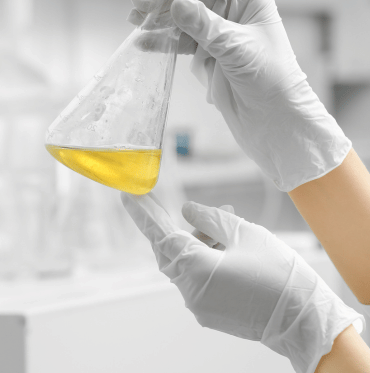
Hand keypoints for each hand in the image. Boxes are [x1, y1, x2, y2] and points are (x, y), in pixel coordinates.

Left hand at [121, 192, 363, 372]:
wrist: (304, 320)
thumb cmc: (279, 275)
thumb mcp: (245, 234)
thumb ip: (210, 219)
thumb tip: (186, 210)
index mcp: (197, 270)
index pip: (161, 235)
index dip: (144, 213)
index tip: (129, 196)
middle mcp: (191, 291)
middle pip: (173, 250)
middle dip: (184, 227)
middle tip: (199, 210)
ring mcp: (199, 305)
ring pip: (187, 262)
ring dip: (202, 241)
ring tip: (228, 221)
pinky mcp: (210, 311)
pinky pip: (198, 277)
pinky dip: (207, 257)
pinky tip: (228, 245)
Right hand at [128, 0, 350, 191]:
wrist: (275, 119)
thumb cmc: (271, 78)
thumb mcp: (237, 48)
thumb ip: (206, 26)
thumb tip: (176, 4)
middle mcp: (232, 11)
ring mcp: (219, 33)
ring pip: (183, 18)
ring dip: (159, 18)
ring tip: (134, 17)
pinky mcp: (209, 55)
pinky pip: (182, 43)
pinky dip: (164, 42)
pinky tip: (144, 42)